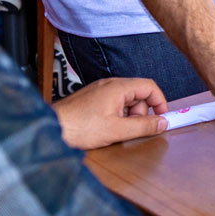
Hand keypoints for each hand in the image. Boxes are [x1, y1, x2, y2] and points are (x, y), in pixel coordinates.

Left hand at [53, 77, 167, 149]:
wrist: (50, 128)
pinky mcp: (93, 99)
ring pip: (126, 101)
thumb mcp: (116, 130)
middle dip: (141, 113)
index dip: (160, 102)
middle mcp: (109, 84)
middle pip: (139, 95)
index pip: (150, 87)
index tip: (163, 117)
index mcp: (118, 87)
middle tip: (133, 129)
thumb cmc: (77, 127)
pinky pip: (114, 104)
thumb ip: (143, 126)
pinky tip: (106, 128)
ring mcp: (100, 91)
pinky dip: (117, 116)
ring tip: (115, 131)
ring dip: (128, 117)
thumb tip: (162, 123)